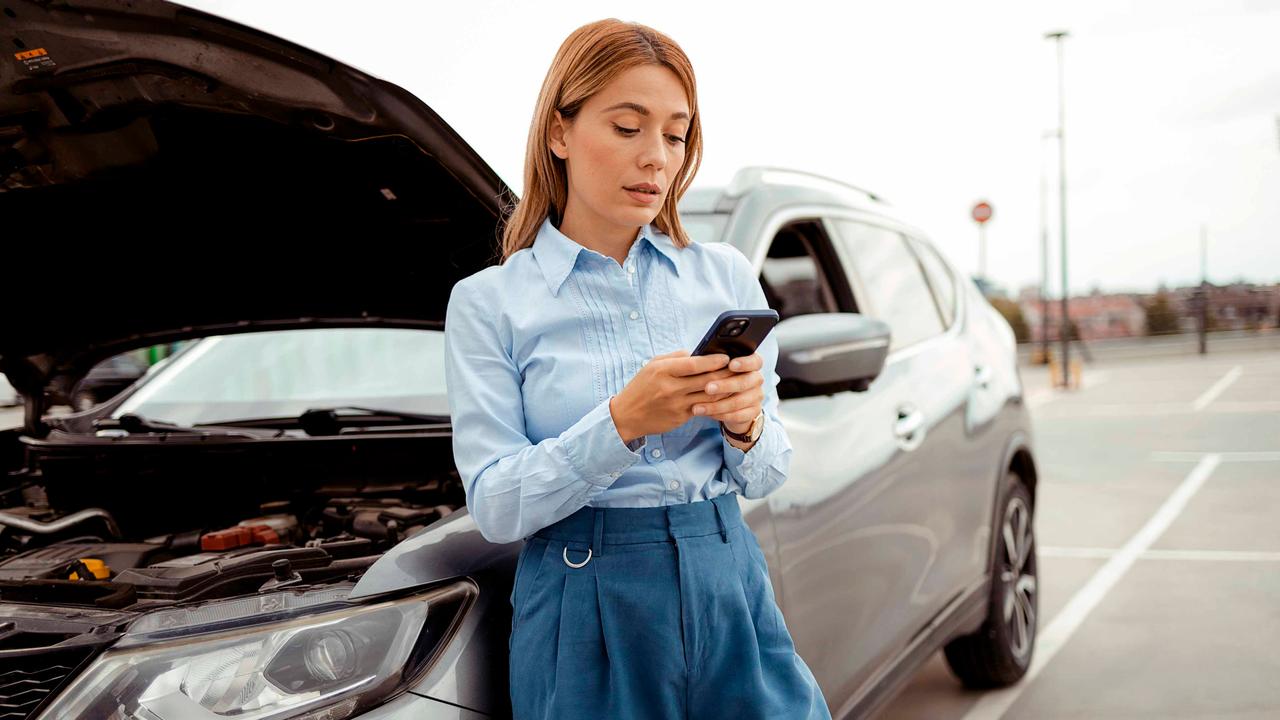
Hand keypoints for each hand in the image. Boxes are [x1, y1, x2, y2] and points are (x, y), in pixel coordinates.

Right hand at [609, 349, 732, 441]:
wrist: (626, 415)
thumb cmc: (642, 386)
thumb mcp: (653, 365)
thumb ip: (676, 357)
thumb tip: (699, 353)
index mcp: (663, 371)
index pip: (694, 364)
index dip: (713, 361)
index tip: (726, 358)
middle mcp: (670, 388)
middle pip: (706, 381)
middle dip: (725, 374)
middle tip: (738, 369)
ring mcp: (676, 405)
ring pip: (709, 397)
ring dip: (725, 390)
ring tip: (736, 383)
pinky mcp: (681, 417)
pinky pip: (703, 408)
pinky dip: (716, 403)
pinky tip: (725, 398)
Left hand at [689, 351, 764, 433]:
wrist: (729, 402)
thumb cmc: (720, 379)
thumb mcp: (718, 369)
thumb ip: (715, 363)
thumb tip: (699, 358)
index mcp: (751, 364)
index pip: (755, 361)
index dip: (744, 363)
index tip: (731, 365)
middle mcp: (756, 379)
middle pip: (745, 382)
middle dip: (725, 386)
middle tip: (707, 388)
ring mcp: (756, 396)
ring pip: (738, 401)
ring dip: (716, 405)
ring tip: (697, 407)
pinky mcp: (753, 412)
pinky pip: (738, 416)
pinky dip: (721, 415)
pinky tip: (707, 414)